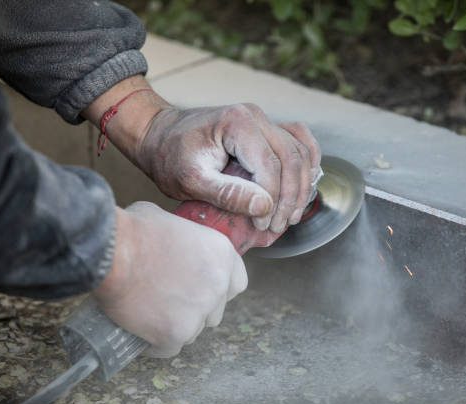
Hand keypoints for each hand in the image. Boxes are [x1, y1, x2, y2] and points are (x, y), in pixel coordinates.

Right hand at [92, 204, 246, 357]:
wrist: (112, 252)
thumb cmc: (134, 231)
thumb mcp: (169, 220)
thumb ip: (183, 238)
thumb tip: (174, 243)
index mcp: (221, 253)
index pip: (236, 283)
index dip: (218, 288)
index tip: (199, 288)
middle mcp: (217, 284)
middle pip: (215, 310)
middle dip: (196, 309)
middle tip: (169, 300)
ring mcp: (199, 311)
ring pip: (194, 331)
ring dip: (177, 326)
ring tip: (152, 314)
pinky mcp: (176, 333)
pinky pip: (170, 348)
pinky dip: (157, 343)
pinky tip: (143, 333)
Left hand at [135, 104, 321, 232]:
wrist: (158, 136)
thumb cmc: (169, 157)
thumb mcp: (190, 180)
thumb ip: (227, 193)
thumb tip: (264, 207)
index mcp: (237, 123)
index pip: (269, 165)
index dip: (271, 200)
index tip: (261, 226)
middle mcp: (255, 115)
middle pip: (290, 159)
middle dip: (289, 198)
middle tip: (277, 226)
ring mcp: (262, 120)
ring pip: (299, 151)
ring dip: (301, 186)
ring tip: (289, 215)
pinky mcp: (264, 128)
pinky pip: (298, 140)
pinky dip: (307, 162)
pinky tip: (305, 184)